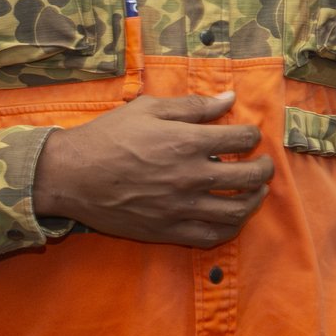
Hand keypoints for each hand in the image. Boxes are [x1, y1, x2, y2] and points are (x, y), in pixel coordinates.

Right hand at [33, 92, 274, 247]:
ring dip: (254, 200)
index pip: (241, 140)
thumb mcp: (148, 109)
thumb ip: (193, 106)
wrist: (71, 175)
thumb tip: (229, 99)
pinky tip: (232, 218)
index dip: (252, 136)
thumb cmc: (108, 137)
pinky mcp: (167, 231)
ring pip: (236, 211)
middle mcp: (190, 177)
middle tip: (264, 165)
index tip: (249, 136)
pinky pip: (210, 236)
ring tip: (256, 192)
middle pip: (248, 178)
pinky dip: (229, 228)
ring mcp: (180, 207)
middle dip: (264, 169)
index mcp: (187, 142)